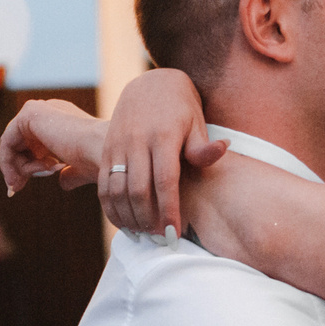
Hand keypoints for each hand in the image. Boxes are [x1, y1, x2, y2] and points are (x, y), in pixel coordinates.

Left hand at [0, 99, 104, 193]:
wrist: (101, 151)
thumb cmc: (97, 161)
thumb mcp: (80, 168)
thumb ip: (70, 173)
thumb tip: (64, 182)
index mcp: (62, 120)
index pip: (33, 143)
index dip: (26, 166)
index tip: (19, 188)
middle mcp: (49, 110)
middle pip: (19, 144)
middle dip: (17, 168)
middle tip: (15, 189)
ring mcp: (38, 109)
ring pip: (12, 145)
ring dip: (19, 168)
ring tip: (37, 176)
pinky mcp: (29, 113)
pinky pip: (6, 142)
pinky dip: (8, 162)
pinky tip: (21, 176)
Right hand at [100, 68, 224, 235]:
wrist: (149, 85)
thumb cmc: (181, 109)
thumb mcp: (196, 121)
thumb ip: (203, 145)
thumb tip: (221, 152)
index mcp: (163, 136)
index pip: (165, 181)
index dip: (169, 210)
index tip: (174, 235)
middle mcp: (137, 141)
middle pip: (139, 190)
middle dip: (149, 220)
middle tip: (161, 240)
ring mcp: (118, 146)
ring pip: (117, 190)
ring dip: (129, 218)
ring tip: (144, 235)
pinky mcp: (106, 150)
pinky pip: (103, 185)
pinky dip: (111, 208)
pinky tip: (124, 224)